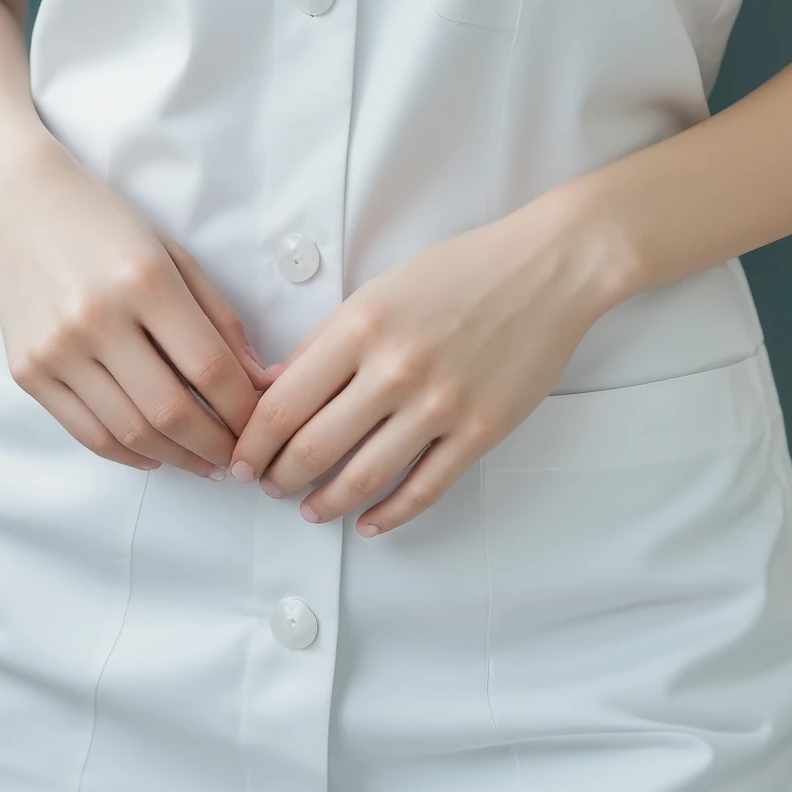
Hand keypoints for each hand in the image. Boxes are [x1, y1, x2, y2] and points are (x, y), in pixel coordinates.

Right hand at [0, 137, 271, 473]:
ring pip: (129, 432)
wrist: (20, 206)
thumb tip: (257, 381)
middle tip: (239, 458)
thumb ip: (218, 317)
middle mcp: (97, 318)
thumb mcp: (174, 254)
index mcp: (144, 280)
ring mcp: (57, 349)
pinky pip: (87, 433)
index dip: (244, 409)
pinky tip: (155, 454)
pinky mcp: (28, 371)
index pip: (210, 368)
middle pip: (171, 411)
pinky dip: (128, 455)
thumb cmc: (106, 226)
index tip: (261, 425)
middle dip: (216, 446)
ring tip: (204, 462)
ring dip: (177, 458)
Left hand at [227, 193, 613, 531]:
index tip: (242, 460)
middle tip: (269, 488)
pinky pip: (425, 488)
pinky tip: (369, 522)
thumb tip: (274, 388)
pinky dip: (390, 515)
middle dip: (280, 478)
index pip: (284, 403)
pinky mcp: (481, 430)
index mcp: (361, 326)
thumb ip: (325, 342)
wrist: (549, 269)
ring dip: (326, 503)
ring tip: (310, 510)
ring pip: (364, 477)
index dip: (253, 442)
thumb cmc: (463, 271)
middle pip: (314, 447)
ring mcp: (441, 404)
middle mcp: (395, 368)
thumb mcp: (380, 291)